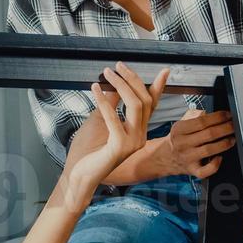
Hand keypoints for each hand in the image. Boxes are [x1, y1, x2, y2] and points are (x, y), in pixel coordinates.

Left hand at [61, 63, 168, 194]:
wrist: (78, 176)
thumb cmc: (87, 151)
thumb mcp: (100, 121)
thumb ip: (110, 104)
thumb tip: (114, 84)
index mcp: (137, 131)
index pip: (151, 106)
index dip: (158, 88)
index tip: (164, 71)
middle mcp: (139, 136)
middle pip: (144, 101)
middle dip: (132, 79)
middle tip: (117, 66)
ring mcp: (132, 142)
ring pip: (135, 105)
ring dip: (120, 85)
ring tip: (107, 73)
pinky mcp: (119, 147)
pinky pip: (113, 117)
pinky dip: (103, 100)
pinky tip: (95, 88)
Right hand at [150, 108, 235, 179]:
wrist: (165, 157)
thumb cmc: (178, 139)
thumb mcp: (181, 123)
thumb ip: (195, 115)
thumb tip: (210, 113)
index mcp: (179, 130)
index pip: (202, 121)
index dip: (218, 117)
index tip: (228, 115)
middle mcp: (182, 144)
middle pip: (209, 134)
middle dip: (226, 128)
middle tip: (234, 125)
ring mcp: (187, 158)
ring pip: (210, 150)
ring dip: (225, 143)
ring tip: (232, 139)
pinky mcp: (192, 170)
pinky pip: (205, 171)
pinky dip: (215, 165)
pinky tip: (220, 157)